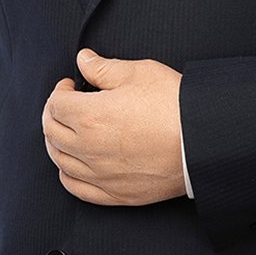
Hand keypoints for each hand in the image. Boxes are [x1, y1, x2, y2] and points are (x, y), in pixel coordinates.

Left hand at [42, 49, 185, 205]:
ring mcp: (101, 175)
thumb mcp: (140, 73)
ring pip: (59, 161)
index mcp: (91, 116)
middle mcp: (90, 148)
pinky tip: (72, 164)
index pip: (56, 104)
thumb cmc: (175, 105)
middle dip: (52, 113)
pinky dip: (67, 174)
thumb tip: (84, 60)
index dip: (59, 90)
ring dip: (56, 142)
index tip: (70, 85)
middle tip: (64, 104)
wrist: (204, 141)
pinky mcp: (116, 194)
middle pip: (52, 132)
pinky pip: (77, 188)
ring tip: (66, 130)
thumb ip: (105, 67)